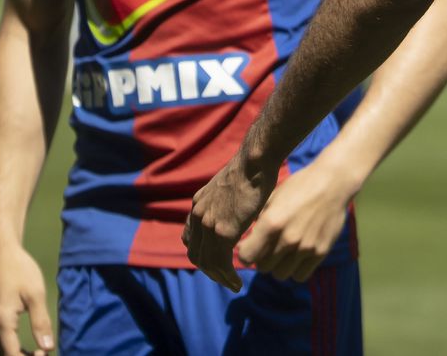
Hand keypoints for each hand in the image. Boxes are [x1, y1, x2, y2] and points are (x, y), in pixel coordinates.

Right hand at [0, 241, 55, 355]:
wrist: (0, 251)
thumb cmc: (20, 270)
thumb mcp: (35, 294)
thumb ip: (41, 322)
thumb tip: (48, 348)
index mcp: (2, 322)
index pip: (13, 355)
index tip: (46, 353)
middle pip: (5, 355)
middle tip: (44, 352)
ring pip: (2, 349)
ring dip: (19, 354)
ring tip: (40, 350)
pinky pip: (2, 340)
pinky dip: (14, 347)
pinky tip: (29, 343)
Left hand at [183, 154, 270, 291]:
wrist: (255, 160)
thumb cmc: (253, 168)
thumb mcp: (231, 186)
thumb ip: (227, 202)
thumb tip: (238, 210)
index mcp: (199, 204)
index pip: (191, 238)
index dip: (203, 253)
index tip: (218, 261)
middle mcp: (198, 215)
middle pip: (196, 254)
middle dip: (210, 270)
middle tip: (226, 279)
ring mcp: (208, 224)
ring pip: (207, 262)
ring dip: (219, 278)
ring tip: (233, 285)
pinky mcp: (222, 231)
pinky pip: (220, 263)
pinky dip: (227, 276)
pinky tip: (238, 281)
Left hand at [237, 159, 358, 281]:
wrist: (333, 182)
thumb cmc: (300, 185)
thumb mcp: (274, 197)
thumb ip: (260, 220)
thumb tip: (249, 238)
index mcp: (271, 223)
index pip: (245, 256)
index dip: (245, 252)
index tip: (250, 246)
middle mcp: (287, 239)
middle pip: (263, 267)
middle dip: (262, 258)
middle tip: (269, 247)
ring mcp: (305, 247)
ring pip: (280, 274)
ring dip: (279, 266)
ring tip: (285, 251)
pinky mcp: (320, 252)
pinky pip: (300, 275)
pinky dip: (296, 269)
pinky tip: (299, 255)